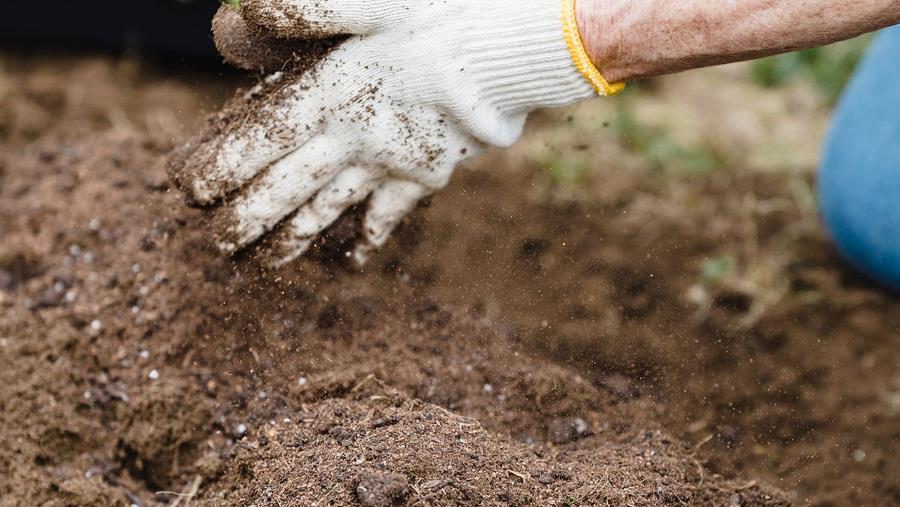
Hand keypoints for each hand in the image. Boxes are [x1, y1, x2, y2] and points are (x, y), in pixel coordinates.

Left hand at [170, 0, 613, 265]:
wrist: (515, 51)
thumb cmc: (441, 16)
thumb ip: (303, 11)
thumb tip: (236, 20)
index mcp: (330, 95)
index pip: (260, 143)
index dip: (221, 170)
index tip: (188, 193)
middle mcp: (352, 140)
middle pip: (286, 193)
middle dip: (246, 224)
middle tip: (214, 248)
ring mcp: (389, 165)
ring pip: (329, 213)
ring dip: (293, 242)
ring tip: (264, 265)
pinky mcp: (425, 175)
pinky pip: (388, 217)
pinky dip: (368, 240)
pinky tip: (353, 260)